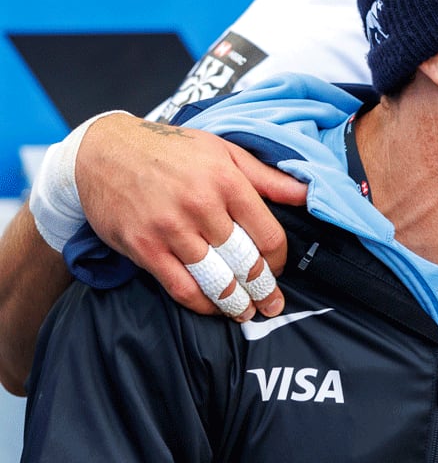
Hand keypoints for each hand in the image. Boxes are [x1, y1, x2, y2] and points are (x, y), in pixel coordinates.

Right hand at [75, 113, 306, 319]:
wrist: (105, 151)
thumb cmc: (172, 149)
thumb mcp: (224, 151)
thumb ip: (267, 177)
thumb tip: (308, 193)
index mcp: (226, 182)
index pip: (268, 235)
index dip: (279, 259)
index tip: (280, 269)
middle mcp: (200, 206)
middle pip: (244, 261)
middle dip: (263, 289)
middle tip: (273, 305)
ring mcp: (170, 230)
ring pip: (214, 279)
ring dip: (235, 303)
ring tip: (248, 313)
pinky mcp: (144, 247)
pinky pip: (179, 287)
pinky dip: (200, 304)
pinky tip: (213, 308)